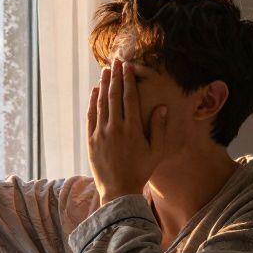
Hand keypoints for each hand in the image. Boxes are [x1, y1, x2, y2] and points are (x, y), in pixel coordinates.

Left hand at [86, 58, 167, 204]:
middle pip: (114, 96)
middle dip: (115, 76)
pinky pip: (91, 116)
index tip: (128, 67)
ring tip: (105, 71)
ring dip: (103, 85)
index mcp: (133, 129)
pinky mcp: (91, 140)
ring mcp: (101, 133)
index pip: (130, 98)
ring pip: (101, 103)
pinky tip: (95, 91)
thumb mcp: (155, 152)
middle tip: (115, 61)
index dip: (128, 80)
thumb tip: (161, 107)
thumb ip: (158, 129)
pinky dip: (92, 102)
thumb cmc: (140, 171)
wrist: (118, 190)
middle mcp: (115, 128)